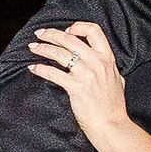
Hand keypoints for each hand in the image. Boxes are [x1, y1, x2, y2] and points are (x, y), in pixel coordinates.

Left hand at [24, 20, 127, 134]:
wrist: (110, 125)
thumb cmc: (113, 105)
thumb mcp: (117, 79)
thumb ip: (108, 67)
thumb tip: (103, 61)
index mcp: (107, 58)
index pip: (93, 31)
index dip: (77, 27)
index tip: (66, 31)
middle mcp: (97, 63)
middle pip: (70, 39)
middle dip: (51, 34)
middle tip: (39, 34)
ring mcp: (86, 75)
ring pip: (59, 54)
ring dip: (43, 48)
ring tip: (33, 48)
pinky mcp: (76, 88)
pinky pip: (53, 73)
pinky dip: (40, 69)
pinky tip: (33, 68)